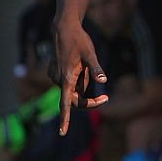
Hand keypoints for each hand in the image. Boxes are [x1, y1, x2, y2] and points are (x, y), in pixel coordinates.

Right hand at [50, 17, 108, 134]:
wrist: (64, 28)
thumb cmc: (79, 40)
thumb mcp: (91, 54)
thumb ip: (96, 68)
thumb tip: (104, 79)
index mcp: (67, 78)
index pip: (66, 104)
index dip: (64, 119)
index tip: (62, 133)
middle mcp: (59, 80)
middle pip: (75, 100)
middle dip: (90, 100)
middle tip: (106, 97)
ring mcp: (55, 77)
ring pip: (73, 90)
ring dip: (83, 85)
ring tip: (85, 65)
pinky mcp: (55, 74)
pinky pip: (70, 83)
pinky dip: (77, 79)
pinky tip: (78, 63)